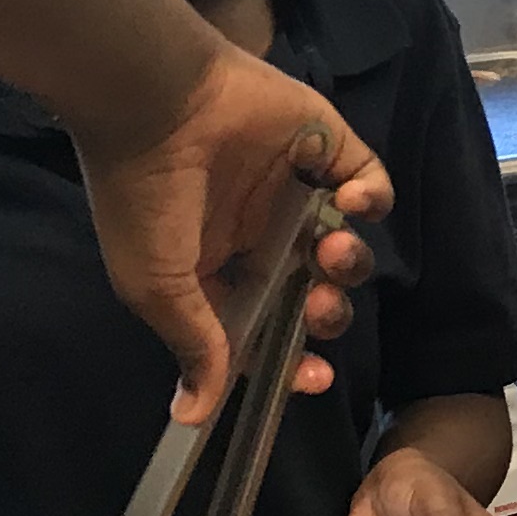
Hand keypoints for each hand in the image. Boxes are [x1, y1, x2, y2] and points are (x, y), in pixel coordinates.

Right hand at [77, 45, 392, 422]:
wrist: (153, 99)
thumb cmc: (144, 199)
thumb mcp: (160, 287)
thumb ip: (195, 346)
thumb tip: (194, 416)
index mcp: (218, 271)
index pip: (268, 329)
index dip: (293, 359)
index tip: (312, 377)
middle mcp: (260, 235)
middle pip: (316, 295)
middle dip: (327, 313)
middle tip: (318, 306)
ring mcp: (296, 191)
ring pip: (346, 248)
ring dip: (348, 264)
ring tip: (327, 252)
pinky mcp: (325, 147)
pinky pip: (369, 183)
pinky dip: (372, 199)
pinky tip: (351, 201)